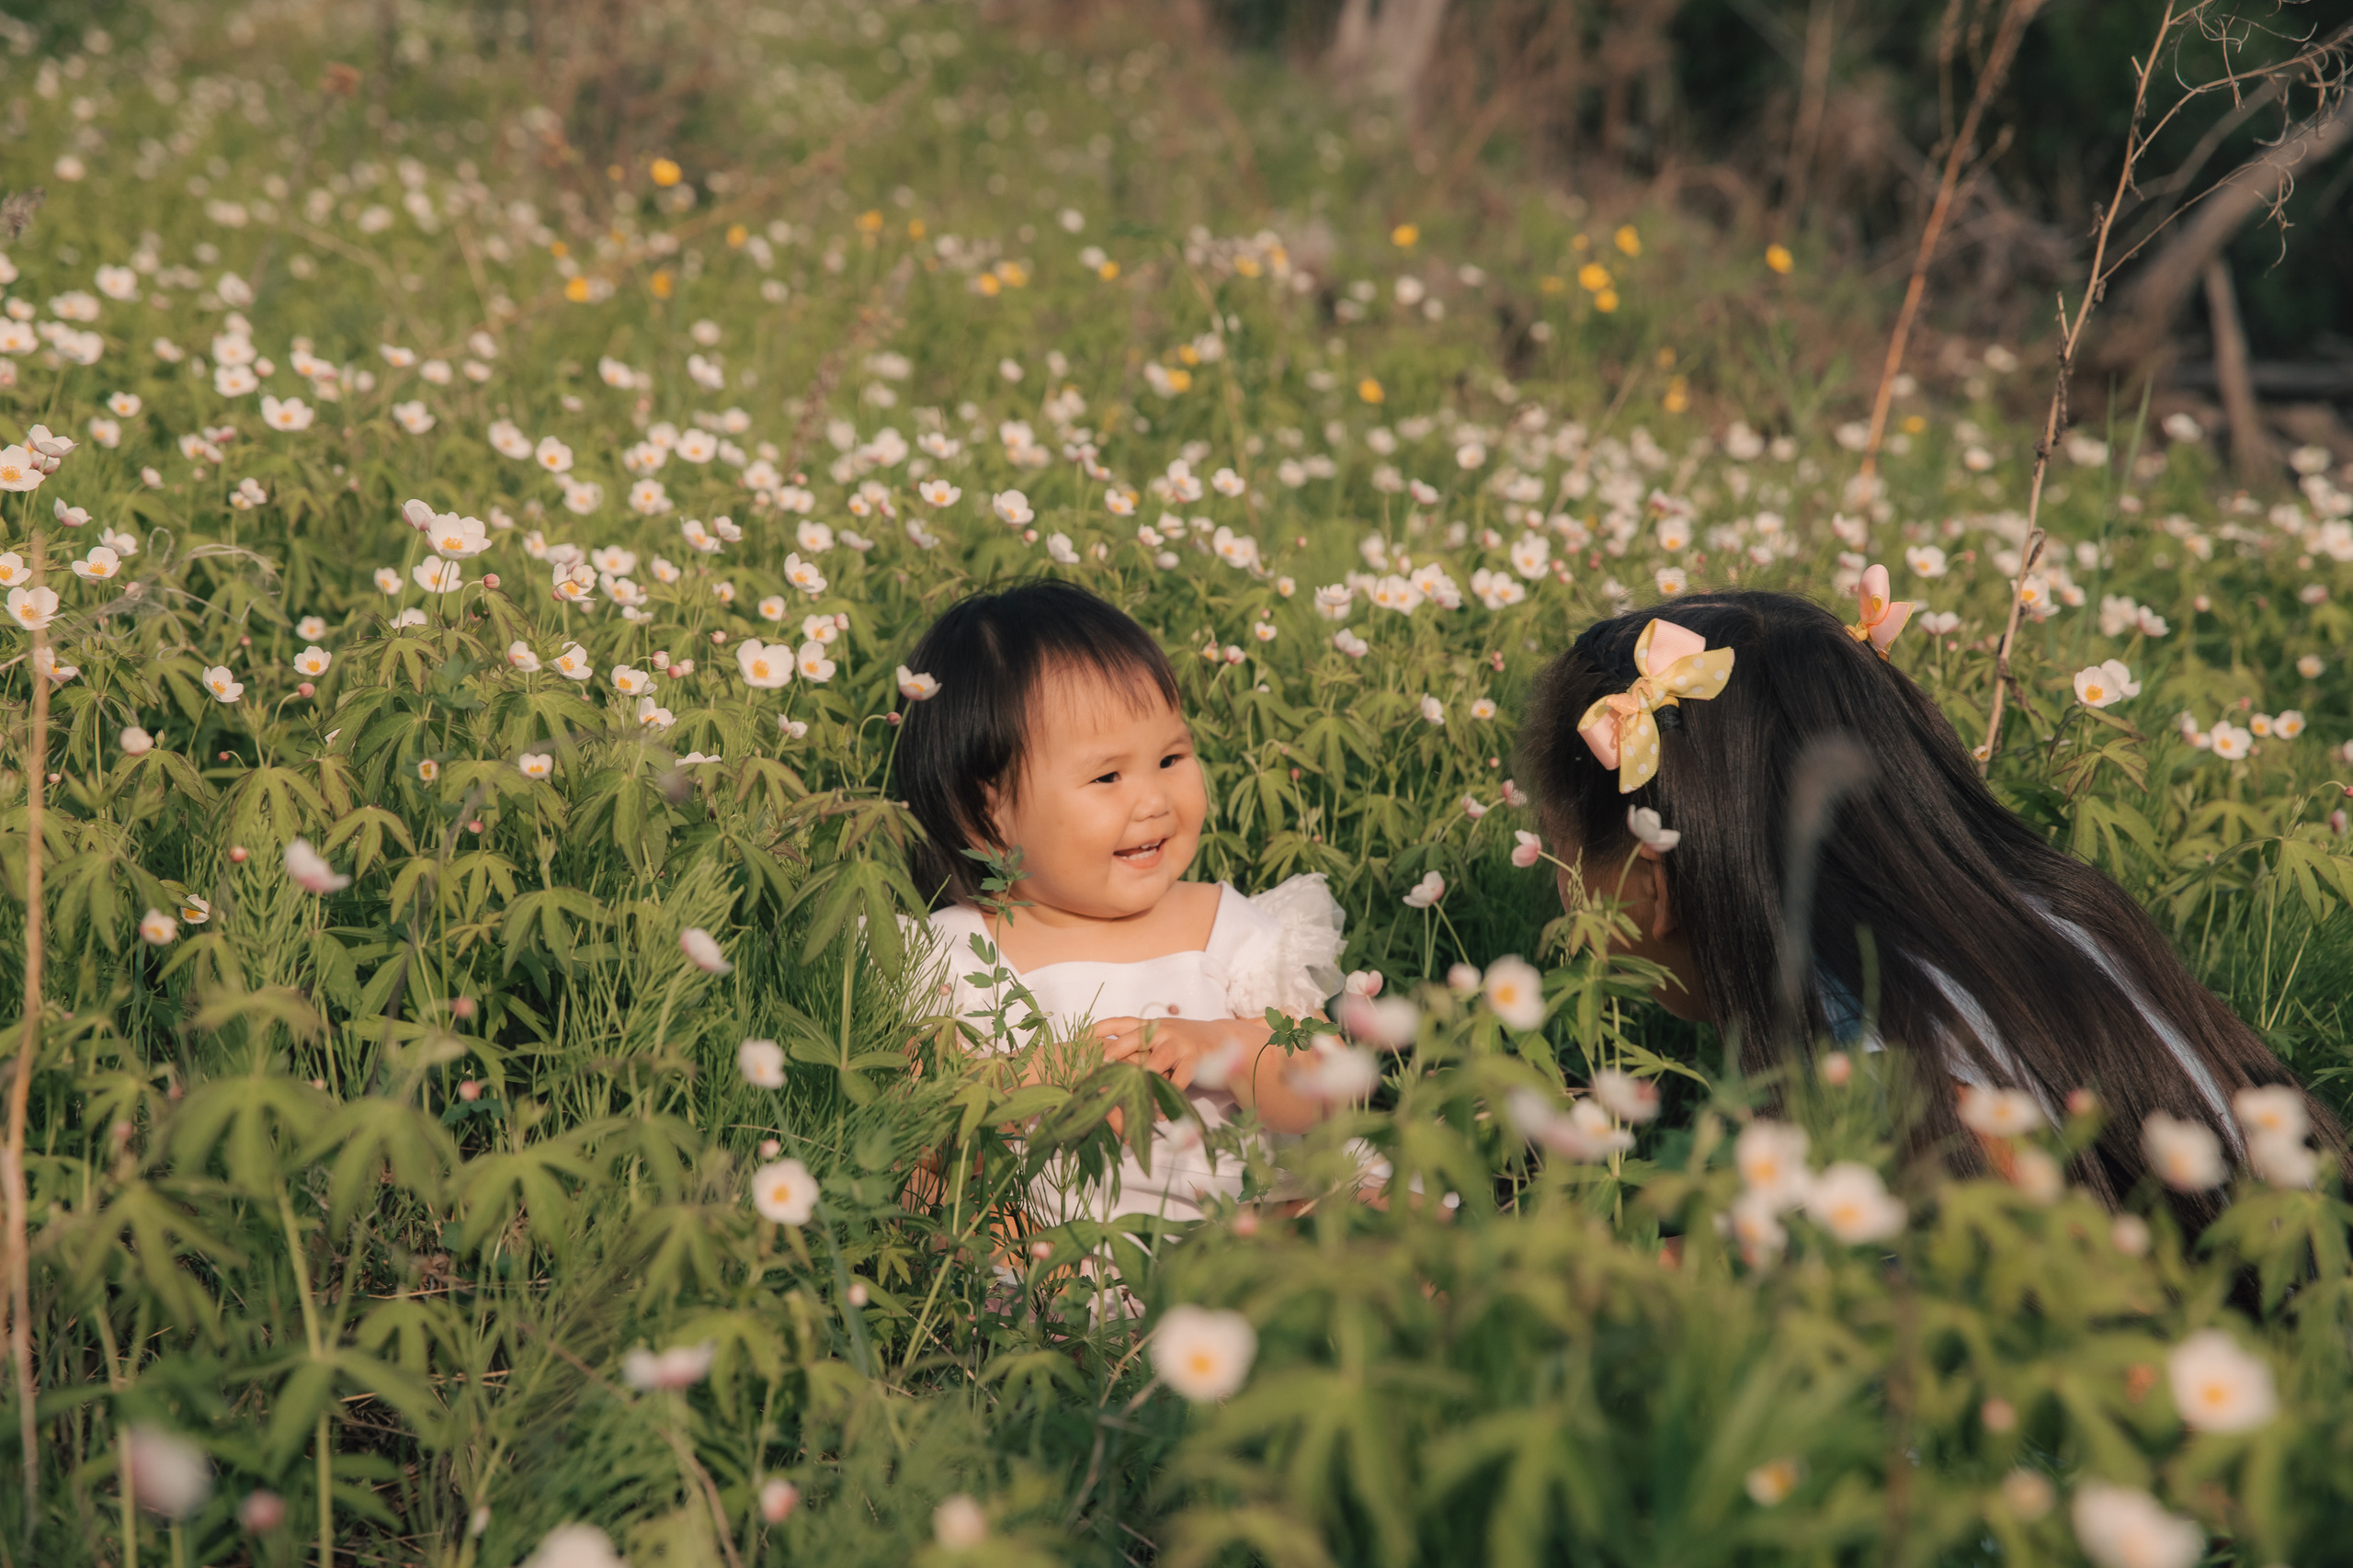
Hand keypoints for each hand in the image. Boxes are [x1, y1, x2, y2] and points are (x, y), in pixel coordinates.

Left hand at [1092, 1016, 1240, 1092]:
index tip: (1079, 1039)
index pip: (1119, 1022)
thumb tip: (1103, 1063)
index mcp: (1149, 1026)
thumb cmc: (1181, 1044)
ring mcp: (1178, 1043)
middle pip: (1133, 1039)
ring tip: (1129, 1097)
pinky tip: (1159, 1114)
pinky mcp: (1194, 1059)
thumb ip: (1137, 1047)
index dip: (1099, 1029)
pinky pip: (1179, 1080)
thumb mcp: (1158, 1038)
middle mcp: (1161, 1031)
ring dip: (1142, 1081)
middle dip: (1114, 1053)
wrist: (1221, 1040)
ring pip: (1155, 1062)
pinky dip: (1167, 1098)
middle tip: (1098, 1069)